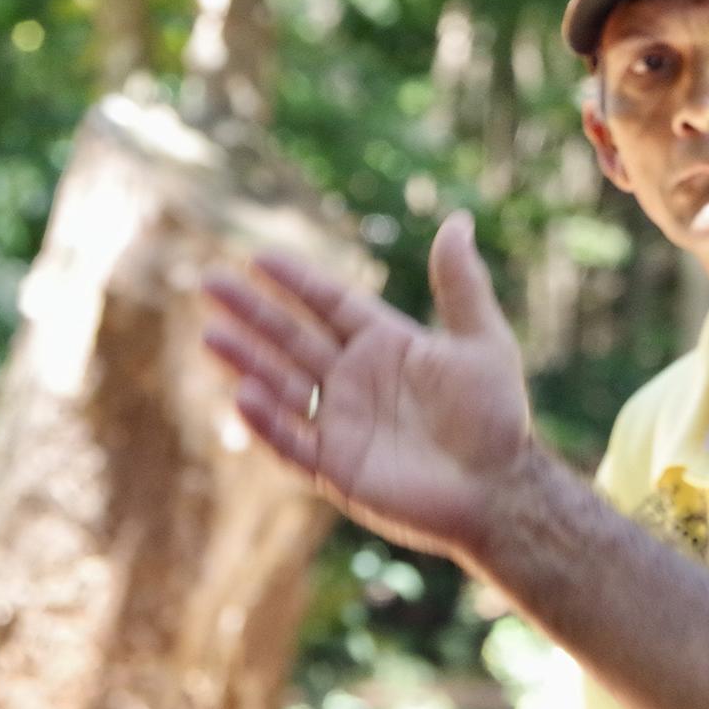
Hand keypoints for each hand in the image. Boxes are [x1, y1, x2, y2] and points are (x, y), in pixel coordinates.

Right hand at [202, 210, 531, 560]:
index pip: (331, 304)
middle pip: (293, 337)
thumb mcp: (483, 340)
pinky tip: (245, 395)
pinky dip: (269, 421)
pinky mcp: (336, 468)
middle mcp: (356, 379)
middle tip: (209, 282)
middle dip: (253, 312)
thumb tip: (458, 219)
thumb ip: (461, 284)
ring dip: (248, 361)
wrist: (499, 488)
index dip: (297, 282)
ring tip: (211, 334)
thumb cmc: (497, 415)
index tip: (259, 257)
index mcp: (386, 344)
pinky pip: (292, 442)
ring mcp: (342, 423)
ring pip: (283, 386)